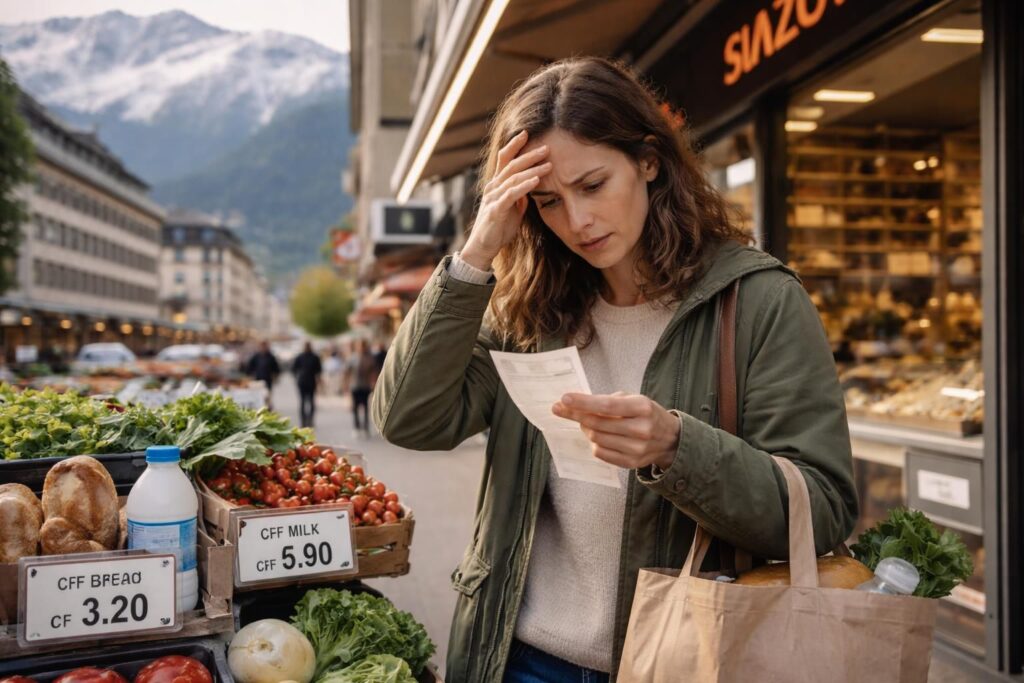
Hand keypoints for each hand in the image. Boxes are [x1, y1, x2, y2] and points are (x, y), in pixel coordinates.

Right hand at [461, 130, 550, 269]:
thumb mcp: (512, 210)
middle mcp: (493, 187)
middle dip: (529, 155)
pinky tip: (536, 181)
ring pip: (513, 178)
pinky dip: (525, 186)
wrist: (483, 248)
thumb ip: (520, 197)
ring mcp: (493, 198)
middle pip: (511, 165)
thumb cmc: (498, 229)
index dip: (514, 145)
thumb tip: (531, 187)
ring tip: (548, 165)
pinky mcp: (496, 210)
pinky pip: (512, 194)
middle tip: (547, 148)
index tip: (527, 133)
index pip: (504, 159)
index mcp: (496, 185)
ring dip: (532, 170)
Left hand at [552, 392, 679, 469]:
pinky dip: (594, 443)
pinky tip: (598, 436)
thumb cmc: (646, 414)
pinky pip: (600, 453)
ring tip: (586, 422)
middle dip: (576, 415)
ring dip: (585, 428)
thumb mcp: (634, 399)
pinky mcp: (631, 463)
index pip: (607, 406)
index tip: (564, 399)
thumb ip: (608, 401)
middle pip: (597, 424)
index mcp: (642, 408)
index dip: (583, 403)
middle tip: (563, 409)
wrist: (669, 439)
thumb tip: (577, 404)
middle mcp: (641, 429)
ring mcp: (636, 449)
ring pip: (596, 438)